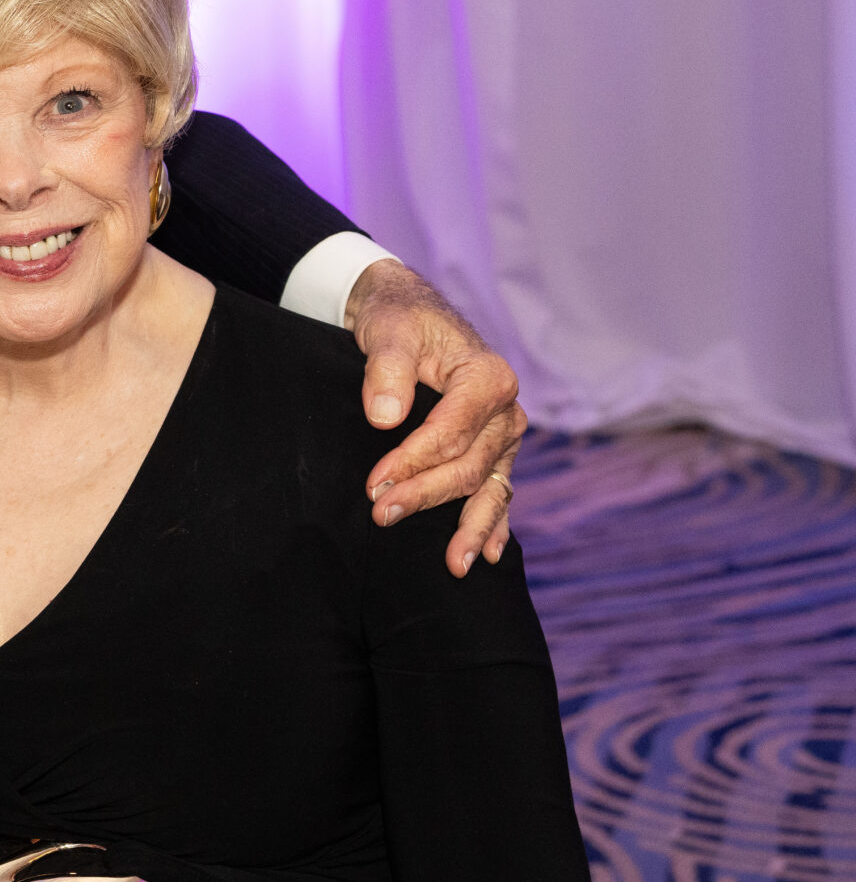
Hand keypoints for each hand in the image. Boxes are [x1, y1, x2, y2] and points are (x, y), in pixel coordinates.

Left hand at [345, 260, 524, 576]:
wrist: (411, 317)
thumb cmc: (401, 321)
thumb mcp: (390, 331)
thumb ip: (387, 370)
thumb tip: (384, 418)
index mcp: (488, 377)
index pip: (451, 433)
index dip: (412, 462)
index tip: (375, 485)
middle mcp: (507, 411)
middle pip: (467, 465)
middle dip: (425, 494)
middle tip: (381, 514)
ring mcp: (504, 436)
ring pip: (489, 488)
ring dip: (468, 527)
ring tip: (454, 565)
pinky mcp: (494, 452)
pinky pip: (498, 492)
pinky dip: (494, 524)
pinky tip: (489, 555)